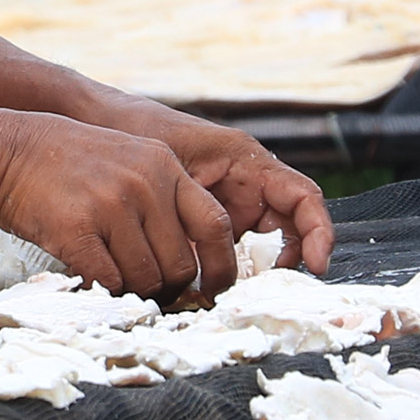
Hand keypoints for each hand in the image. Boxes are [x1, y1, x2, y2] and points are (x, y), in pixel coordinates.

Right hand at [0, 113, 237, 299]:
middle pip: (181, 263)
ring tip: (118, 281)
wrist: (12, 150)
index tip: (214, 287)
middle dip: (170, 288)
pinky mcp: (78, 230)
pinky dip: (106, 290)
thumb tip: (192, 259)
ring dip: (135, 292)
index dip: (222, 264)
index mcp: (166, 168)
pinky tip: (94, 278)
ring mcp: (112, 207)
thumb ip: (164, 199)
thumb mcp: (132, 161)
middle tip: (154, 292)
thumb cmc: (72, 163)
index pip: (215, 224)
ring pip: (146, 279)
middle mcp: (145, 185)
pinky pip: (109, 280)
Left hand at [126, 104, 332, 274]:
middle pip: (290, 231)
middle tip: (266, 293)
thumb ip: (190, 212)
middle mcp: (247, 186)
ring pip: (261, 249)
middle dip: (287, 265)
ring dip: (256, 275)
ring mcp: (230, 207)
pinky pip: (230, 254)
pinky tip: (207, 290)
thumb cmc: (136, 132)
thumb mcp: (167, 166)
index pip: (303, 197)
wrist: (101, 126)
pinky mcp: (208, 226)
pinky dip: (227, 274)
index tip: (317, 264)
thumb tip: (200, 267)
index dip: (319, 232)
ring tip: (232, 294)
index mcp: (248, 161)